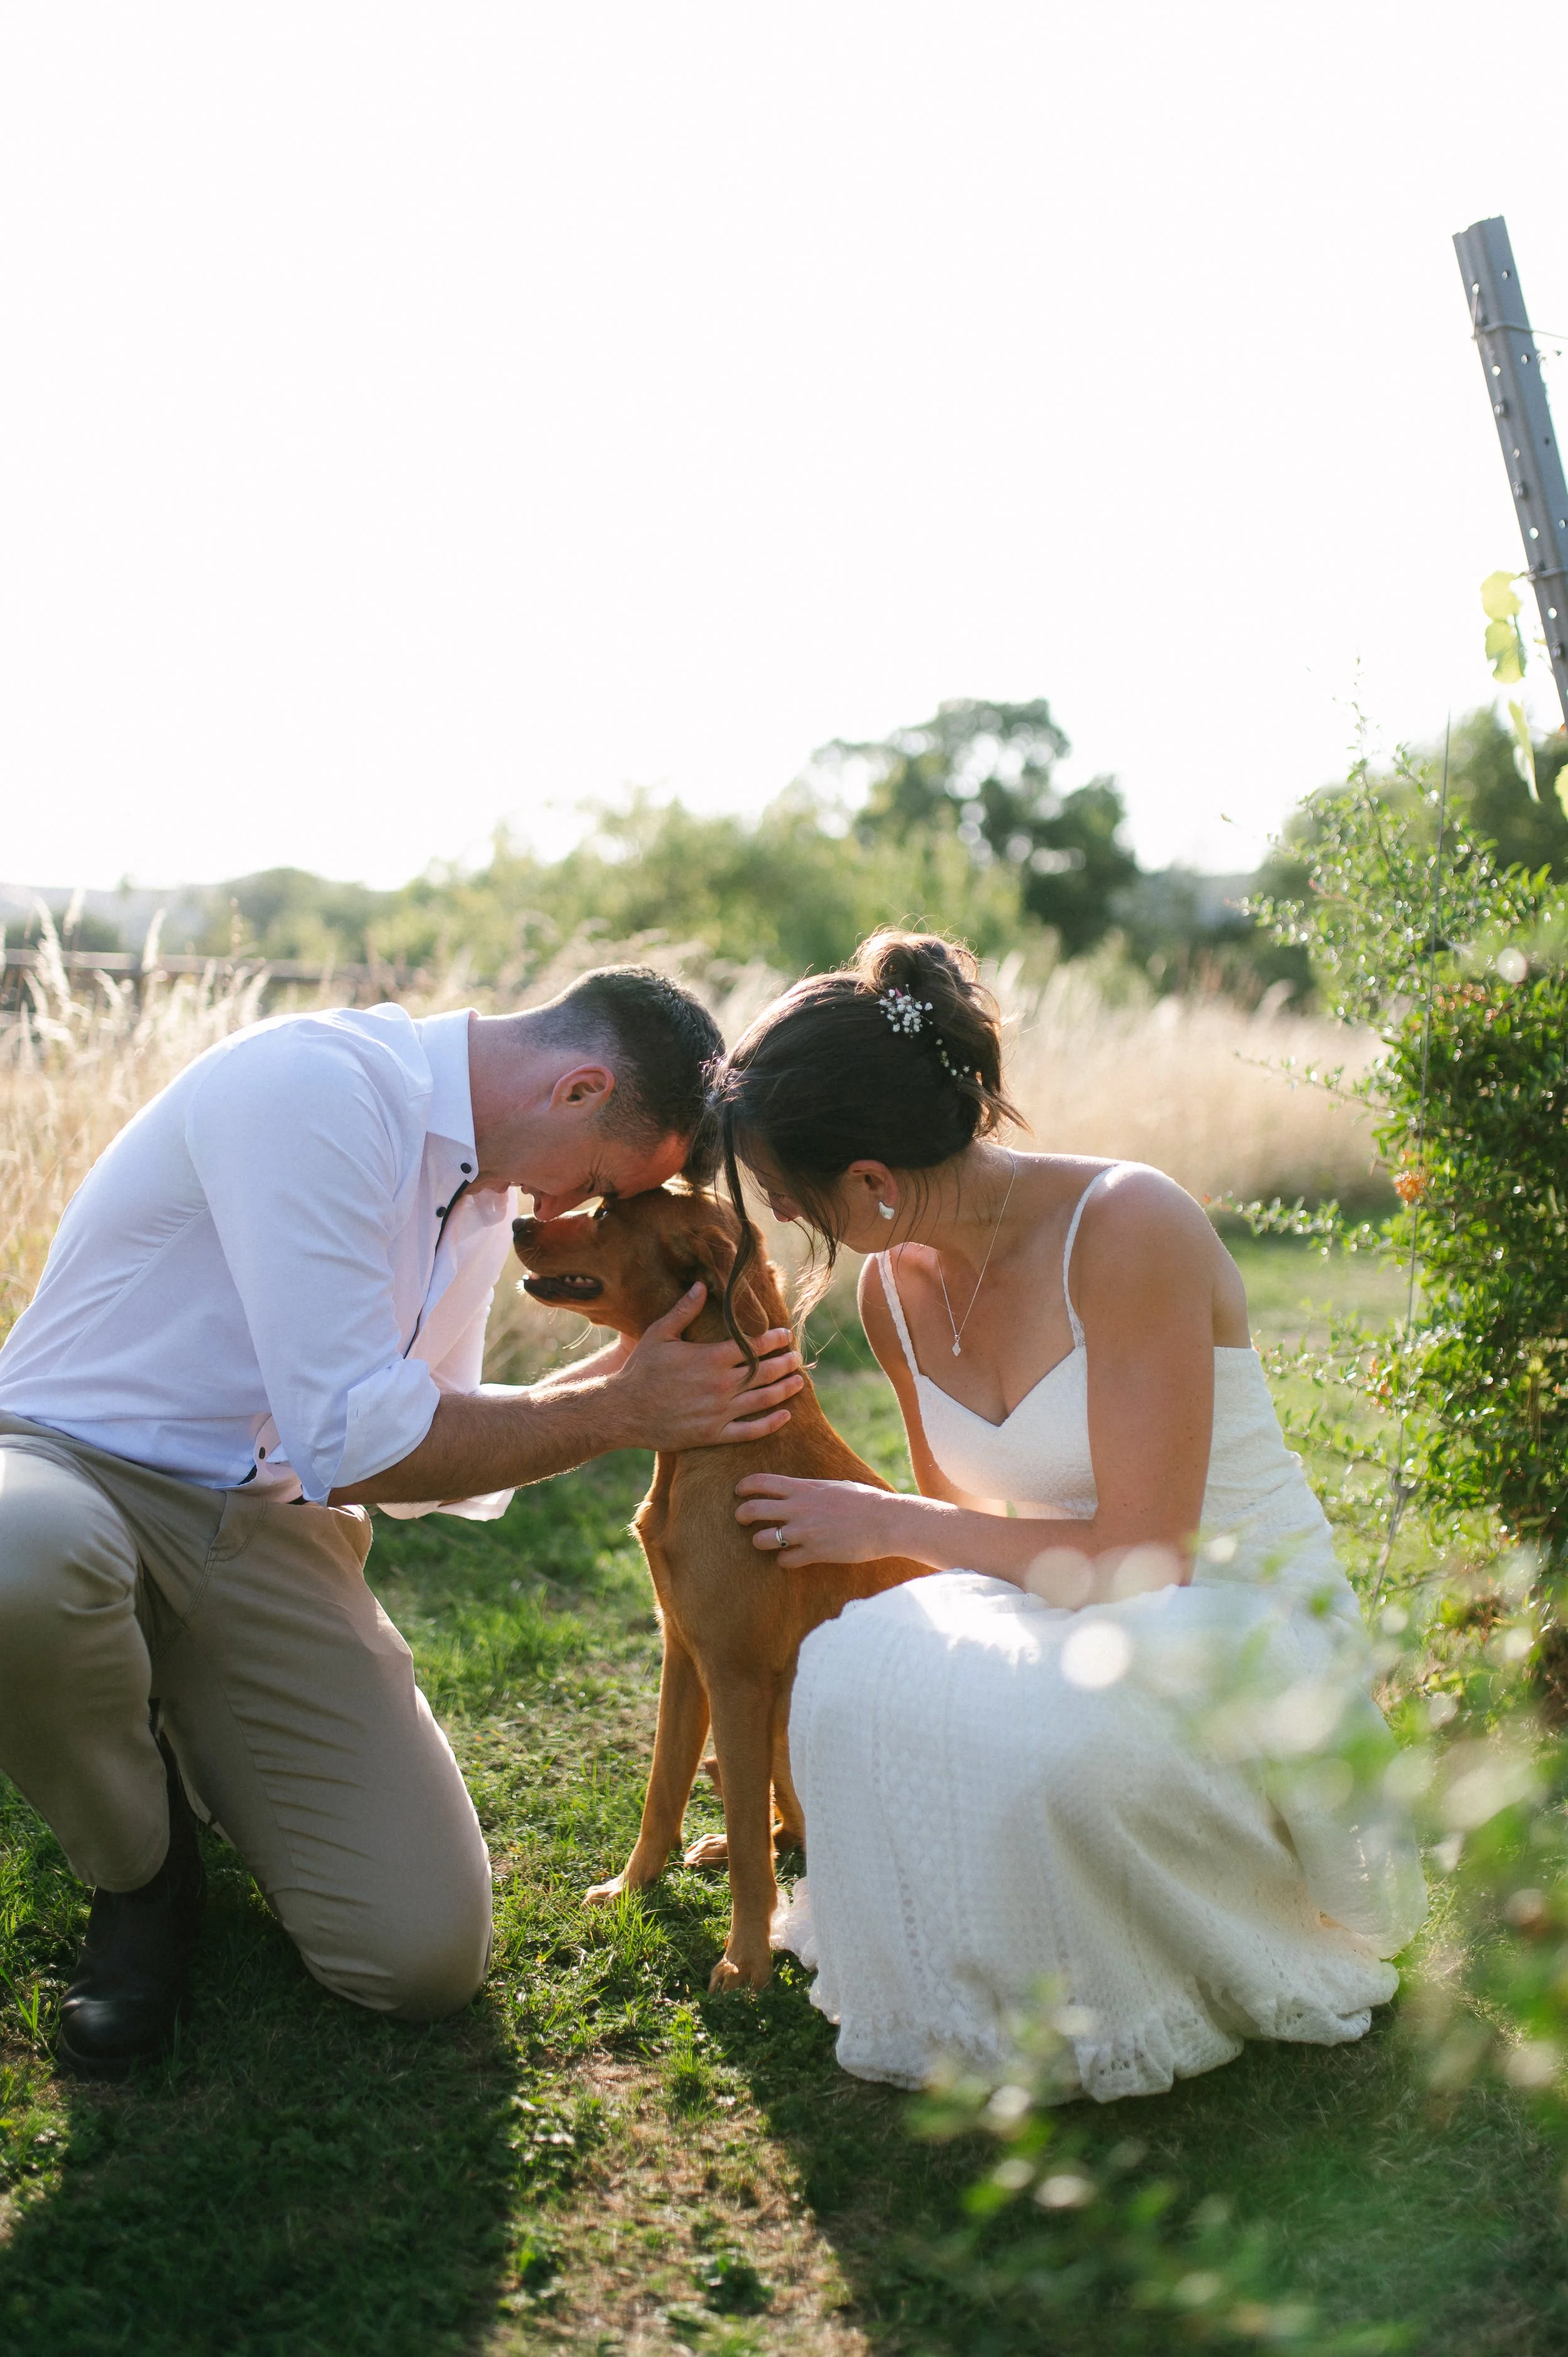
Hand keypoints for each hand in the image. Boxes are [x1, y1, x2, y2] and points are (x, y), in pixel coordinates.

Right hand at [610, 1285, 802, 1448]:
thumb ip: (684, 1310)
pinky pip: (750, 1431)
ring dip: (785, 1390)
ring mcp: (719, 1412)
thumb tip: (700, 1284)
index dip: (772, 1339)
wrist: (623, 1411)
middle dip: (785, 1363)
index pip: (752, 1346)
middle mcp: (721, 1385)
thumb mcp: (660, 1333)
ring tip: (798, 1382)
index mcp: (711, 1358)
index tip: (784, 1335)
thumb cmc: (641, 1369)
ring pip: (763, 1399)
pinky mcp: (713, 1434)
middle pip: (764, 1372)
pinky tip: (785, 1416)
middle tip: (797, 1358)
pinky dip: (771, 1424)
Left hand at [734, 1472, 896, 1567]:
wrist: (887, 1522)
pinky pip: (784, 1560)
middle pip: (752, 1510)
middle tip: (743, 1519)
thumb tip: (797, 1491)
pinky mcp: (814, 1553)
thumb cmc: (865, 1501)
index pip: (761, 1482)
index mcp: (804, 1488)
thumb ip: (811, 1489)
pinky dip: (784, 1560)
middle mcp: (799, 1508)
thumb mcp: (834, 1486)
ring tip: (767, 1540)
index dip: (744, 1487)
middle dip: (741, 1515)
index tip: (739, 1492)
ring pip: (761, 1539)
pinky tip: (792, 1557)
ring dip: (759, 1540)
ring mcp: (805, 1532)